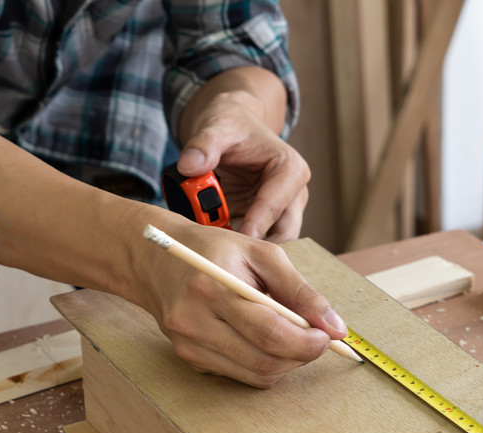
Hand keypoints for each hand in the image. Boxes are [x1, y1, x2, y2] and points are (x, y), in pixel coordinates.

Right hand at [134, 218, 346, 386]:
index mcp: (213, 287)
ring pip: (254, 375)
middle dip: (301, 356)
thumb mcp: (261, 254)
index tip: (327, 336)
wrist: (156, 261)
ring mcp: (188, 346)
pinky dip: (262, 363)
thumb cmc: (214, 251)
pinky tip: (262, 339)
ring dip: (285, 363)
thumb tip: (336, 327)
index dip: (306, 342)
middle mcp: (195, 321)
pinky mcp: (189, 359)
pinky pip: (239, 375)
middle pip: (263, 361)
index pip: (269, 332)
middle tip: (315, 339)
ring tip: (291, 336)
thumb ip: (300, 290)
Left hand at [175, 80, 309, 241]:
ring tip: (217, 255)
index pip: (275, 204)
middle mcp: (293, 195)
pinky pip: (254, 244)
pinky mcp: (265, 223)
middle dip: (257, 248)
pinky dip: (237, 249)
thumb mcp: (216, 126)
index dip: (257, 224)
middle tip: (227, 258)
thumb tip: (189, 165)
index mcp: (290, 169)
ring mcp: (281, 211)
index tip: (238, 241)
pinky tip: (215, 251)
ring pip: (271, 244)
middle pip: (284, 234)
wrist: (233, 127)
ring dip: (246, 252)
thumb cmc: (231, 124)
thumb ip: (203, 144)